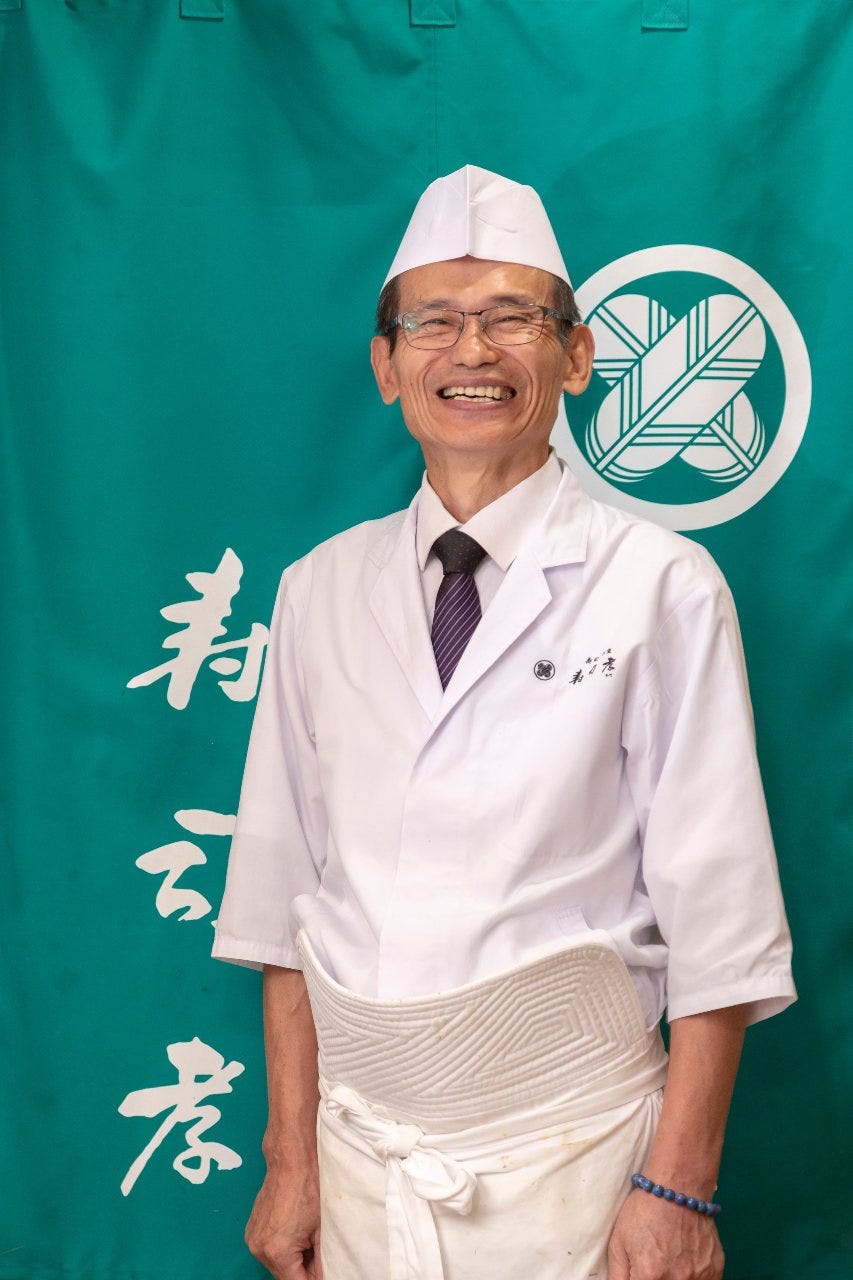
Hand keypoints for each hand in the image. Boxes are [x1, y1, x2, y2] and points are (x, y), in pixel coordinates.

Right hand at [245, 1162, 322, 1279]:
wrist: (291, 1161)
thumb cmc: (309, 1189)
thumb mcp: (321, 1231)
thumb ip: (321, 1262)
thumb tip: (323, 1277)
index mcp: (277, 1252)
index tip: (323, 1274)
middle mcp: (259, 1249)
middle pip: (283, 1276)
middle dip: (302, 1271)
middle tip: (318, 1258)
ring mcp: (252, 1239)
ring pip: (276, 1265)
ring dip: (292, 1261)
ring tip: (308, 1242)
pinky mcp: (251, 1230)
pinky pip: (269, 1250)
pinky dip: (282, 1249)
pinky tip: (296, 1234)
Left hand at [607, 1189, 723, 1279]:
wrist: (678, 1187)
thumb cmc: (644, 1211)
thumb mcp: (618, 1243)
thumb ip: (618, 1276)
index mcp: (650, 1276)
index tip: (640, 1274)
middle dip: (655, 1279)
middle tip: (654, 1265)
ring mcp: (700, 1276)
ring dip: (675, 1278)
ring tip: (670, 1260)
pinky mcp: (715, 1269)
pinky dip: (693, 1278)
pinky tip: (685, 1263)